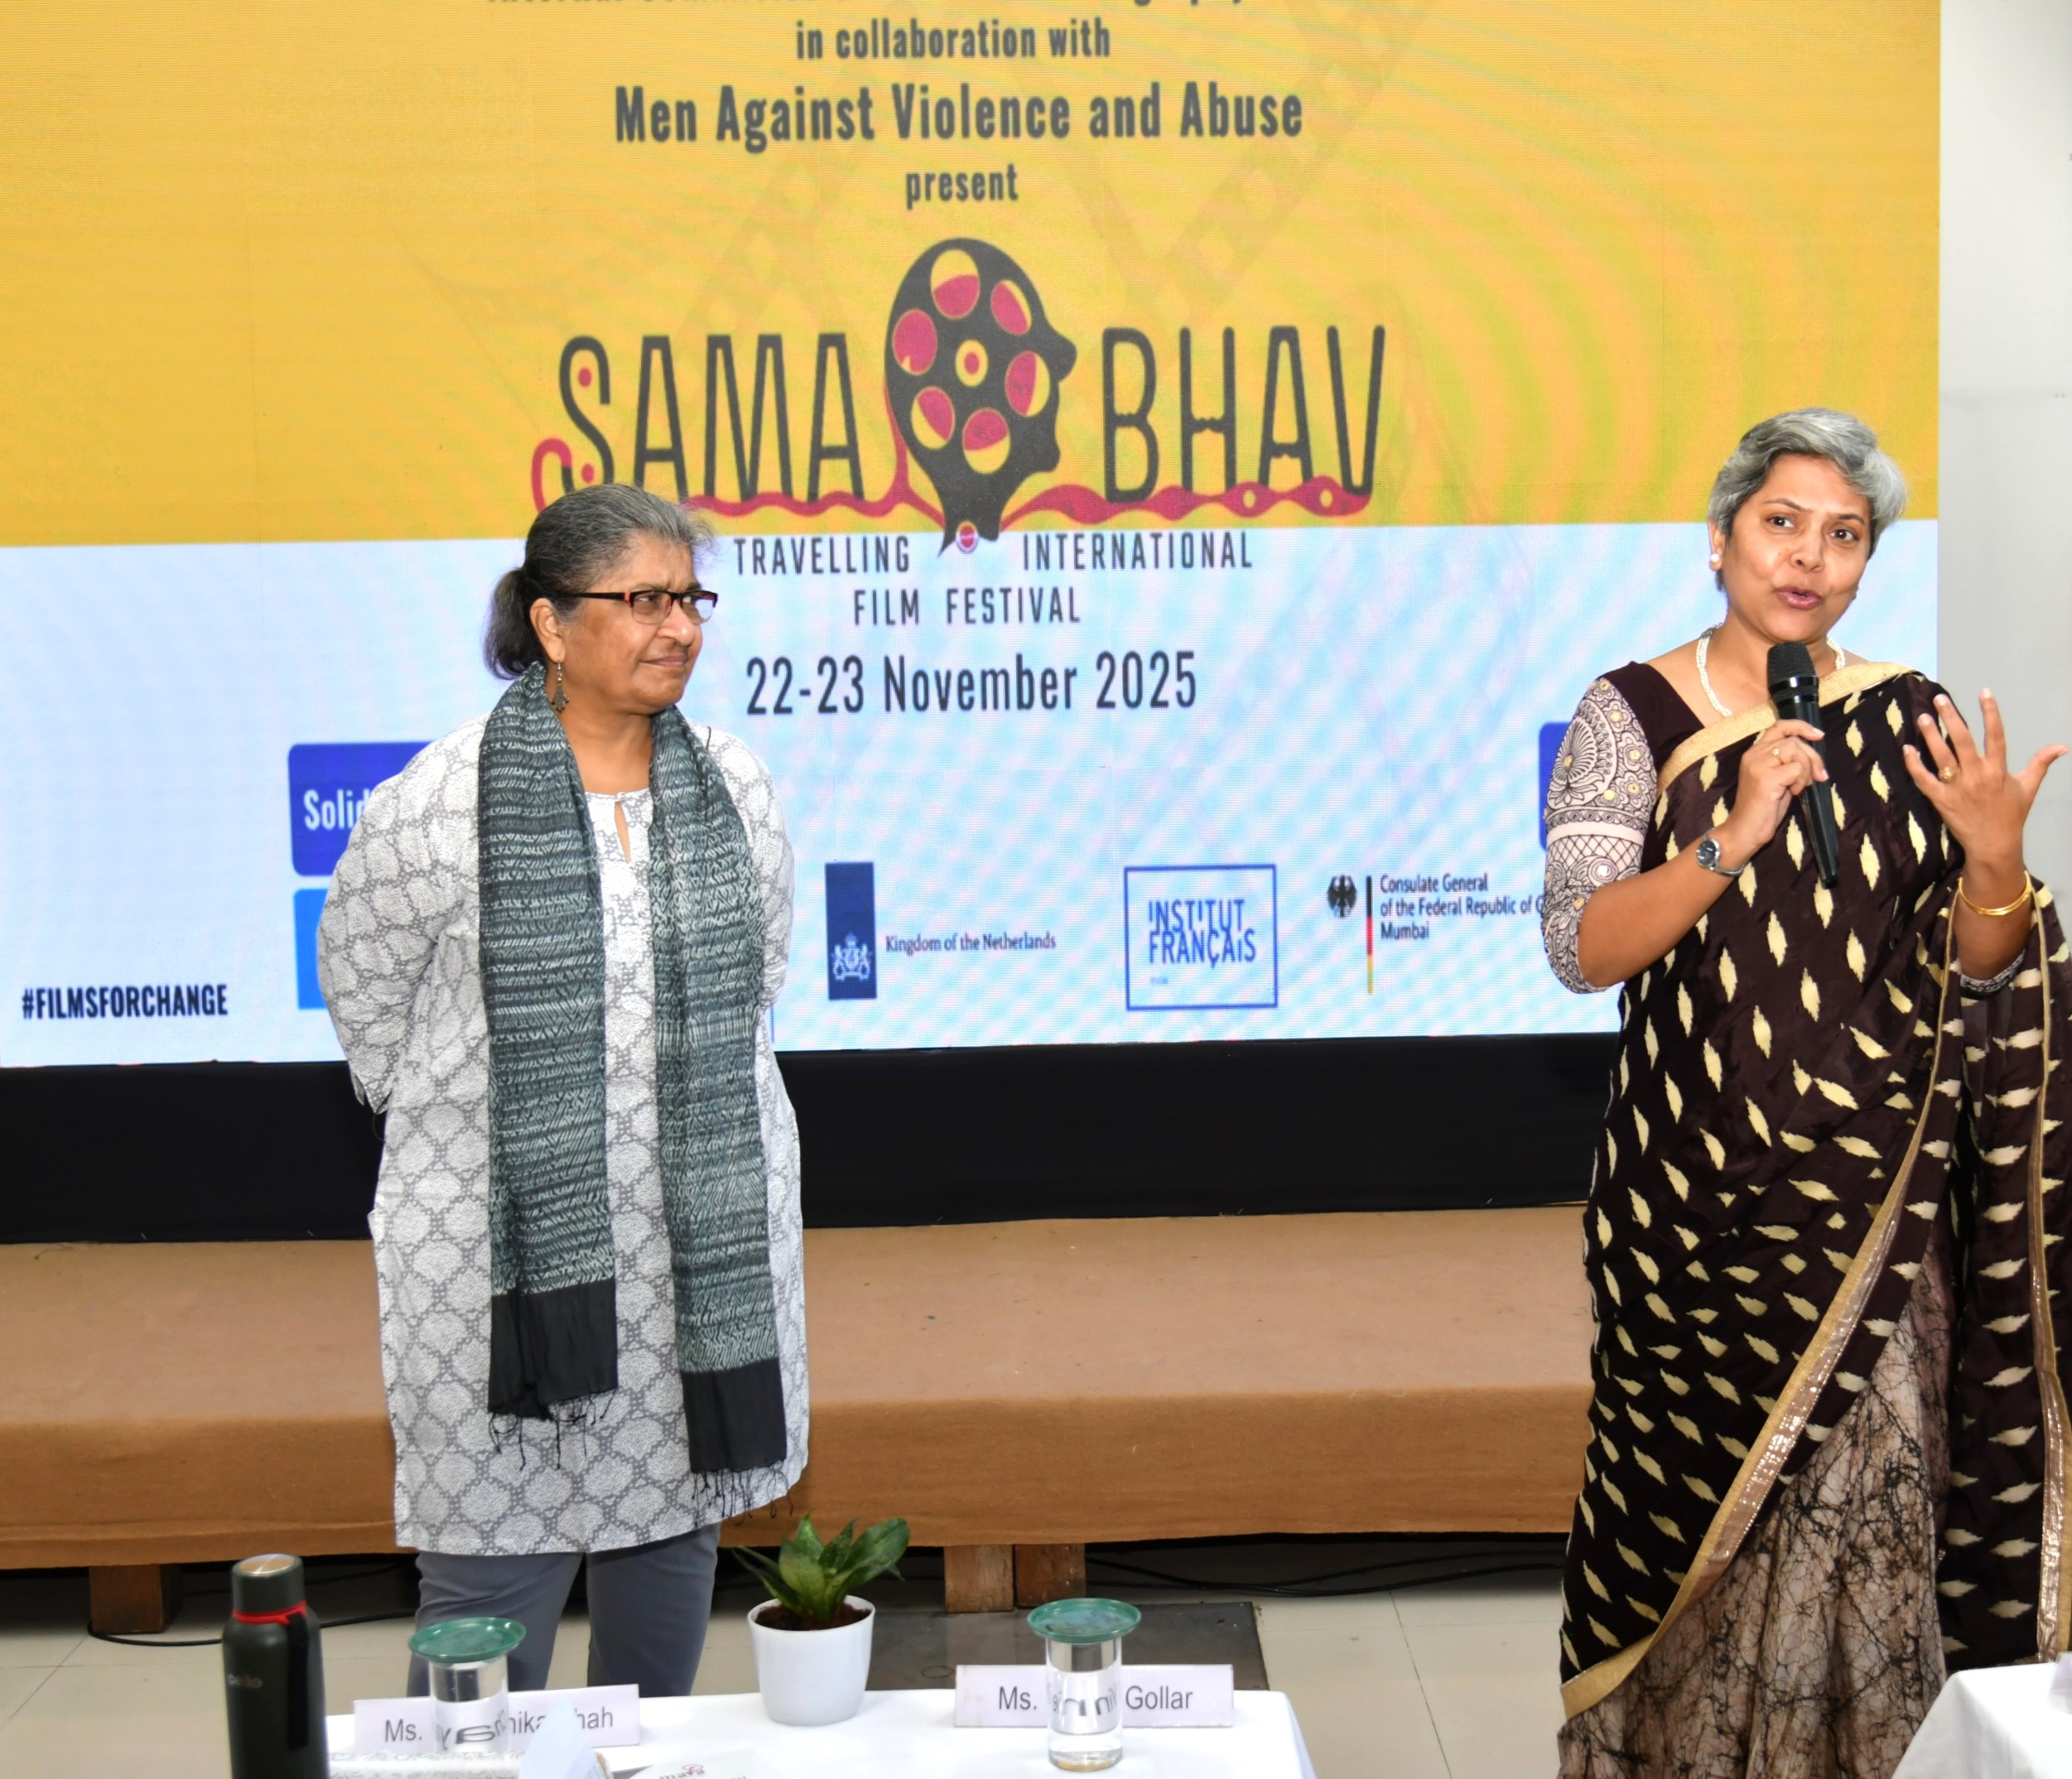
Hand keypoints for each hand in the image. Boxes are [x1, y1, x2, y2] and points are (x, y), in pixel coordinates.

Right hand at [1717, 719, 1827, 866]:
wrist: (1744, 830)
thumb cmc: (1763, 808)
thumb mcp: (1777, 779)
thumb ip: (1787, 762)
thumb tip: (1813, 754)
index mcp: (1754, 753)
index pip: (1779, 726)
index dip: (1801, 726)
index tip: (1818, 735)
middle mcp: (1753, 754)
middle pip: (1793, 740)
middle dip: (1813, 757)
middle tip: (1820, 775)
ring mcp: (1758, 765)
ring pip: (1795, 751)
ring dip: (1806, 769)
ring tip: (1801, 786)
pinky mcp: (1765, 778)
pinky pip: (1795, 769)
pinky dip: (1801, 780)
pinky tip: (1794, 792)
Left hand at [1903, 690, 2065, 871]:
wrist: (1994, 845)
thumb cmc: (2011, 815)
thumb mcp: (2028, 788)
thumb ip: (2041, 764)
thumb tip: (2062, 746)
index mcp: (1998, 770)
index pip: (1996, 735)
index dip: (1990, 713)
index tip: (1984, 692)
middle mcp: (1978, 775)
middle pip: (1963, 741)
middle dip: (1951, 718)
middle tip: (1940, 699)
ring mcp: (1958, 788)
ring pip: (1942, 757)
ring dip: (1931, 736)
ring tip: (1923, 717)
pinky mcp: (1941, 800)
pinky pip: (1925, 780)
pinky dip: (1915, 765)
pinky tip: (1907, 749)